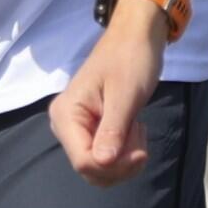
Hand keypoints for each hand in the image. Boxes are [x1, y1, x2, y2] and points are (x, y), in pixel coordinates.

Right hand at [51, 0, 174, 180]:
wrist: (137, 38)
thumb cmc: (130, 59)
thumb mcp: (125, 95)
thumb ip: (112, 130)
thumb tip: (103, 163)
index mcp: (66, 114)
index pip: (83, 161)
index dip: (114, 166)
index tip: (142, 152)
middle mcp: (66, 125)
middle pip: (90, 169)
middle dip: (121, 164)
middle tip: (141, 137)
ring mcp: (77, 129)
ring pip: (100, 168)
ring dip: (125, 159)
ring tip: (138, 129)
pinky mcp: (91, 131)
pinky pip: (106, 158)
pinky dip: (125, 153)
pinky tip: (134, 129)